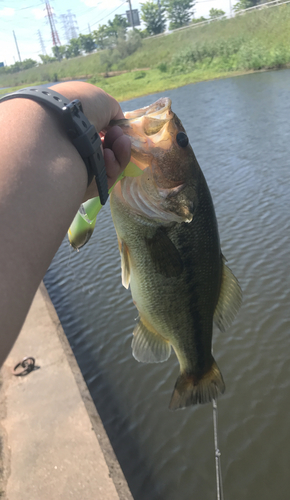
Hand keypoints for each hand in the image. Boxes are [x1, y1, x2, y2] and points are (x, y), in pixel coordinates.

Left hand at [51, 82, 130, 200]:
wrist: (60, 129)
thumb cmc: (79, 107)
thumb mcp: (101, 100)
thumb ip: (113, 112)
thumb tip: (118, 126)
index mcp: (73, 127)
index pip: (97, 134)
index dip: (112, 131)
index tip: (119, 127)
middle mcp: (74, 148)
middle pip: (107, 151)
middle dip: (119, 142)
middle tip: (121, 136)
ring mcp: (79, 168)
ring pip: (110, 166)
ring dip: (119, 153)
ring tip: (120, 143)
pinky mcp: (84, 186)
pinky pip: (107, 178)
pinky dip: (113, 165)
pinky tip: (108, 155)